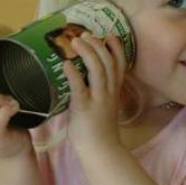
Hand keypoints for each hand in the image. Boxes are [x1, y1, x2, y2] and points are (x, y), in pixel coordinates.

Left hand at [63, 33, 126, 153]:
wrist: (101, 150)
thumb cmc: (99, 128)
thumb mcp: (105, 104)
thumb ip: (98, 89)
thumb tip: (82, 74)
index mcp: (114, 89)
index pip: (120, 63)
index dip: (116, 47)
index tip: (109, 35)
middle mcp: (109, 91)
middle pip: (108, 61)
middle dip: (97, 45)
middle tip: (85, 34)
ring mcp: (98, 99)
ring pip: (98, 70)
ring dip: (87, 53)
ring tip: (76, 41)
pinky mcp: (85, 108)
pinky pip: (80, 88)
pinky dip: (73, 74)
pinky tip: (65, 65)